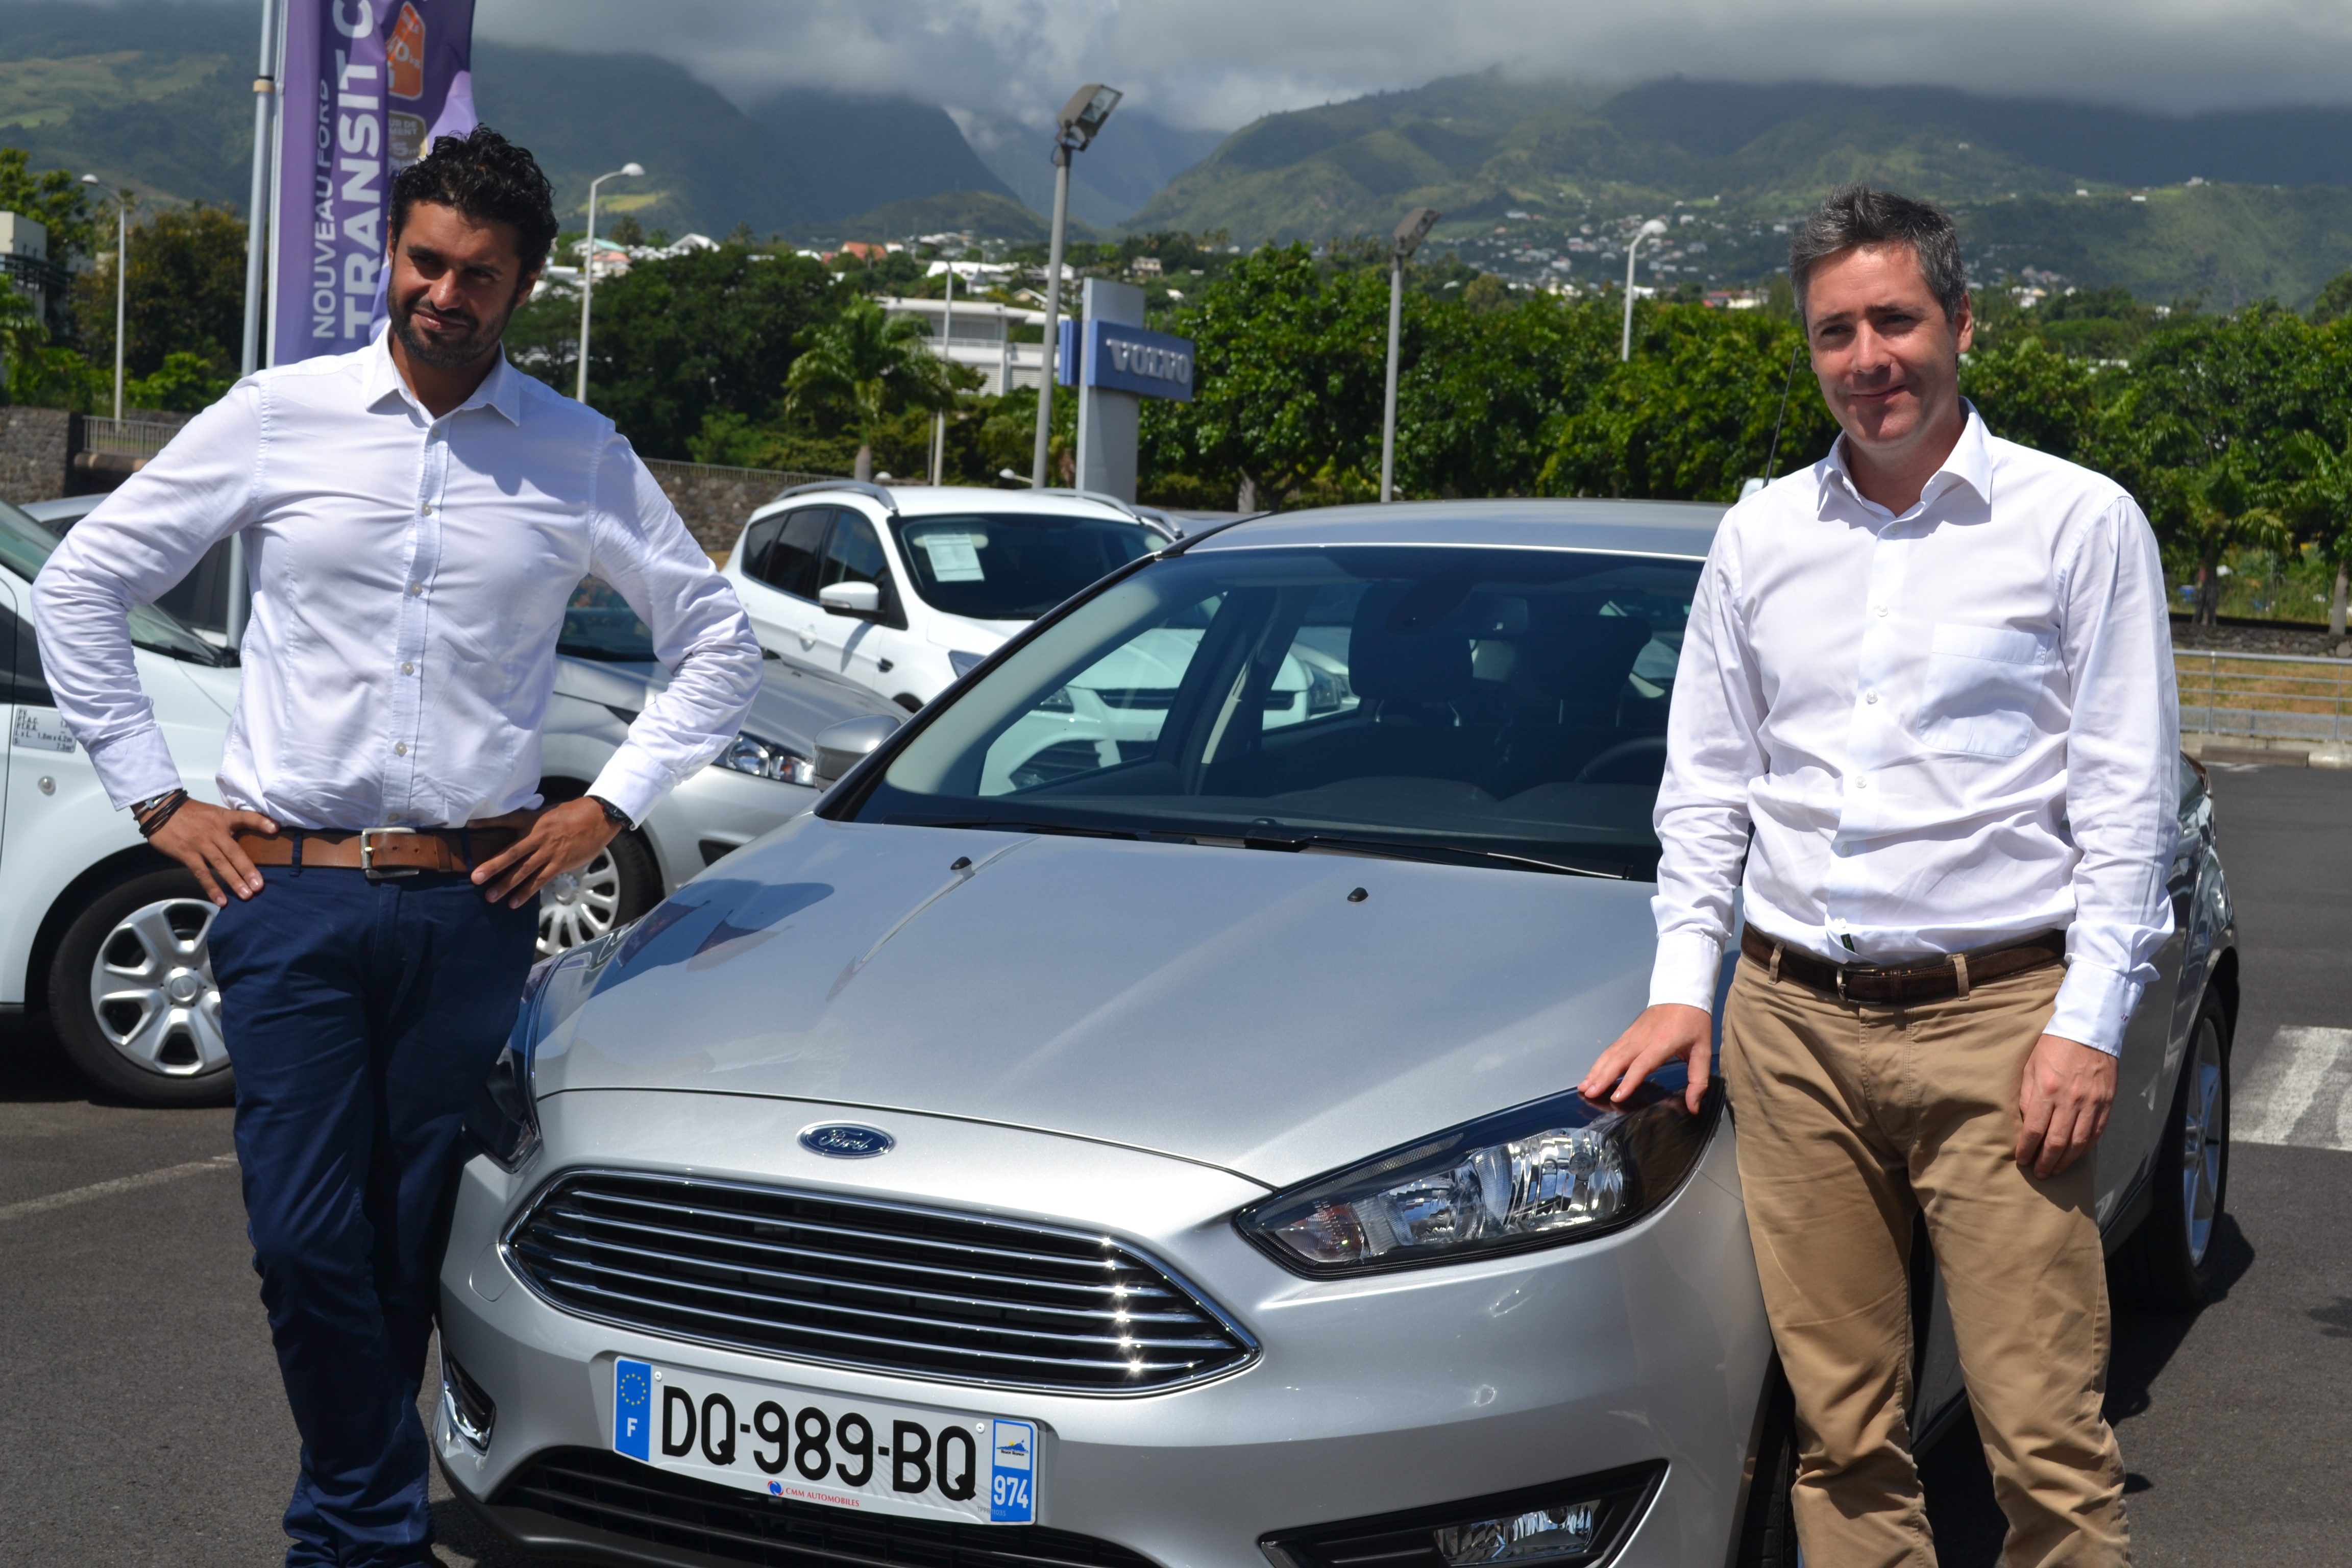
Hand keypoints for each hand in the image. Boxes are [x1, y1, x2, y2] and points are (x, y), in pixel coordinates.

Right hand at [149, 799, 278, 906]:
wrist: (160, 809)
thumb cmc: (190, 813)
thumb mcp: (213, 813)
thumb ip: (229, 825)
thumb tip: (248, 841)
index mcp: (223, 818)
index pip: (245, 817)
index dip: (260, 822)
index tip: (275, 829)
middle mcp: (214, 831)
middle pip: (235, 851)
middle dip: (248, 869)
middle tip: (260, 886)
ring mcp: (200, 843)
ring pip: (220, 864)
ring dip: (234, 881)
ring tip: (247, 895)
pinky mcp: (186, 853)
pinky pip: (201, 873)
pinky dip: (211, 888)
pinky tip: (221, 901)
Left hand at [471, 798, 619, 908]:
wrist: (600, 817)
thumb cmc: (575, 813)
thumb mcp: (550, 812)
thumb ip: (534, 822)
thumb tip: (520, 829)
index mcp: (533, 821)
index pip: (506, 820)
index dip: (488, 823)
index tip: (469, 827)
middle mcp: (538, 836)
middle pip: (511, 853)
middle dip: (492, 866)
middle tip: (475, 877)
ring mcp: (549, 852)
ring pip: (523, 870)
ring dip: (506, 884)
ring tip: (490, 896)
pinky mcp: (560, 863)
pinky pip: (540, 880)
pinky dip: (526, 892)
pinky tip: (514, 902)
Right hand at [1579, 1003, 1713, 1114]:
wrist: (1681, 992)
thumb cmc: (1693, 1022)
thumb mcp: (1703, 1051)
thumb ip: (1698, 1080)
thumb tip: (1693, 1107)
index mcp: (1662, 1043)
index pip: (1642, 1064)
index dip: (1629, 1081)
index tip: (1617, 1096)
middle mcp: (1642, 1039)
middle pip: (1618, 1059)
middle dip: (1602, 1077)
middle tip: (1589, 1094)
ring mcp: (1632, 1035)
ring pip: (1610, 1054)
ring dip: (1596, 1071)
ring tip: (1584, 1087)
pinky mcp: (1628, 1033)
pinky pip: (1611, 1049)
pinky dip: (1599, 1062)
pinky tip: (1592, 1074)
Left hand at [2015, 1033, 2116, 1178]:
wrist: (2089, 1030)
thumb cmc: (2053, 1047)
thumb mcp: (2031, 1067)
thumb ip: (2028, 1097)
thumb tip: (2028, 1124)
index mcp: (2048, 1090)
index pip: (2035, 1130)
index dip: (2027, 1149)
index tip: (2021, 1160)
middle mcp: (2071, 1100)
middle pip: (2057, 1142)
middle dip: (2046, 1162)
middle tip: (2039, 1173)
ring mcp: (2092, 1103)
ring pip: (2078, 1143)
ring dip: (2066, 1161)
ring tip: (2056, 1170)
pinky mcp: (2107, 1103)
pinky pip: (2096, 1134)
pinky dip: (2085, 1149)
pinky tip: (2075, 1156)